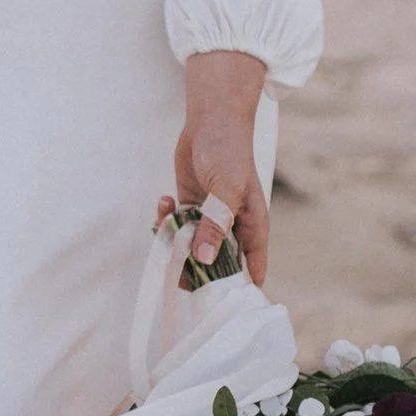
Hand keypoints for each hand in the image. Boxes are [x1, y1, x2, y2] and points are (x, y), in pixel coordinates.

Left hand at [165, 49, 270, 280]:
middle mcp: (232, 229)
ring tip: (165, 215)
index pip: (249, 272)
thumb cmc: (229, 151)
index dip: (234, 290)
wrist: (211, 119)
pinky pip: (176, 227)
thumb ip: (215, 225)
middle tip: (172, 254)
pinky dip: (165, 220)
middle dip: (190, 266)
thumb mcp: (226, 189)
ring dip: (172, 239)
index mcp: (251, 229)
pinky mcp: (191, 206)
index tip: (209, 296)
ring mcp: (210, 219)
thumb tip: (203, 259)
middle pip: (213, 267)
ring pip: (190, 248)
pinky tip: (164, 200)